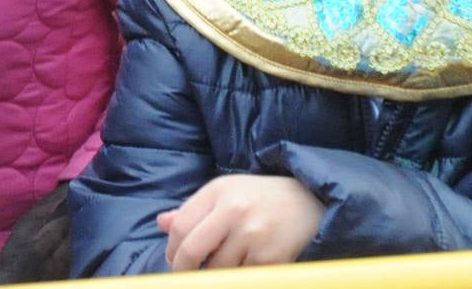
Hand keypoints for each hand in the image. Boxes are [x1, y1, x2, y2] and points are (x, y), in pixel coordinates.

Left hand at [156, 175, 323, 269]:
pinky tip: (241, 271)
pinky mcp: (270, 258)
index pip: (180, 226)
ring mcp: (252, 235)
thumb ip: (193, 209)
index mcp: (219, 191)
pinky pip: (241, 279)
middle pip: (191, 250)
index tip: (174, 259)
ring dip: (212, 277)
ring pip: (215, 271)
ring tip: (221, 269)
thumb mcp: (226, 192)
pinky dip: (237, 279)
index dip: (172, 249)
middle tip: (185, 276)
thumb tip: (161, 223)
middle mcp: (234, 211)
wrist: (310, 201)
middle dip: (182, 270)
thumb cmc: (260, 198)